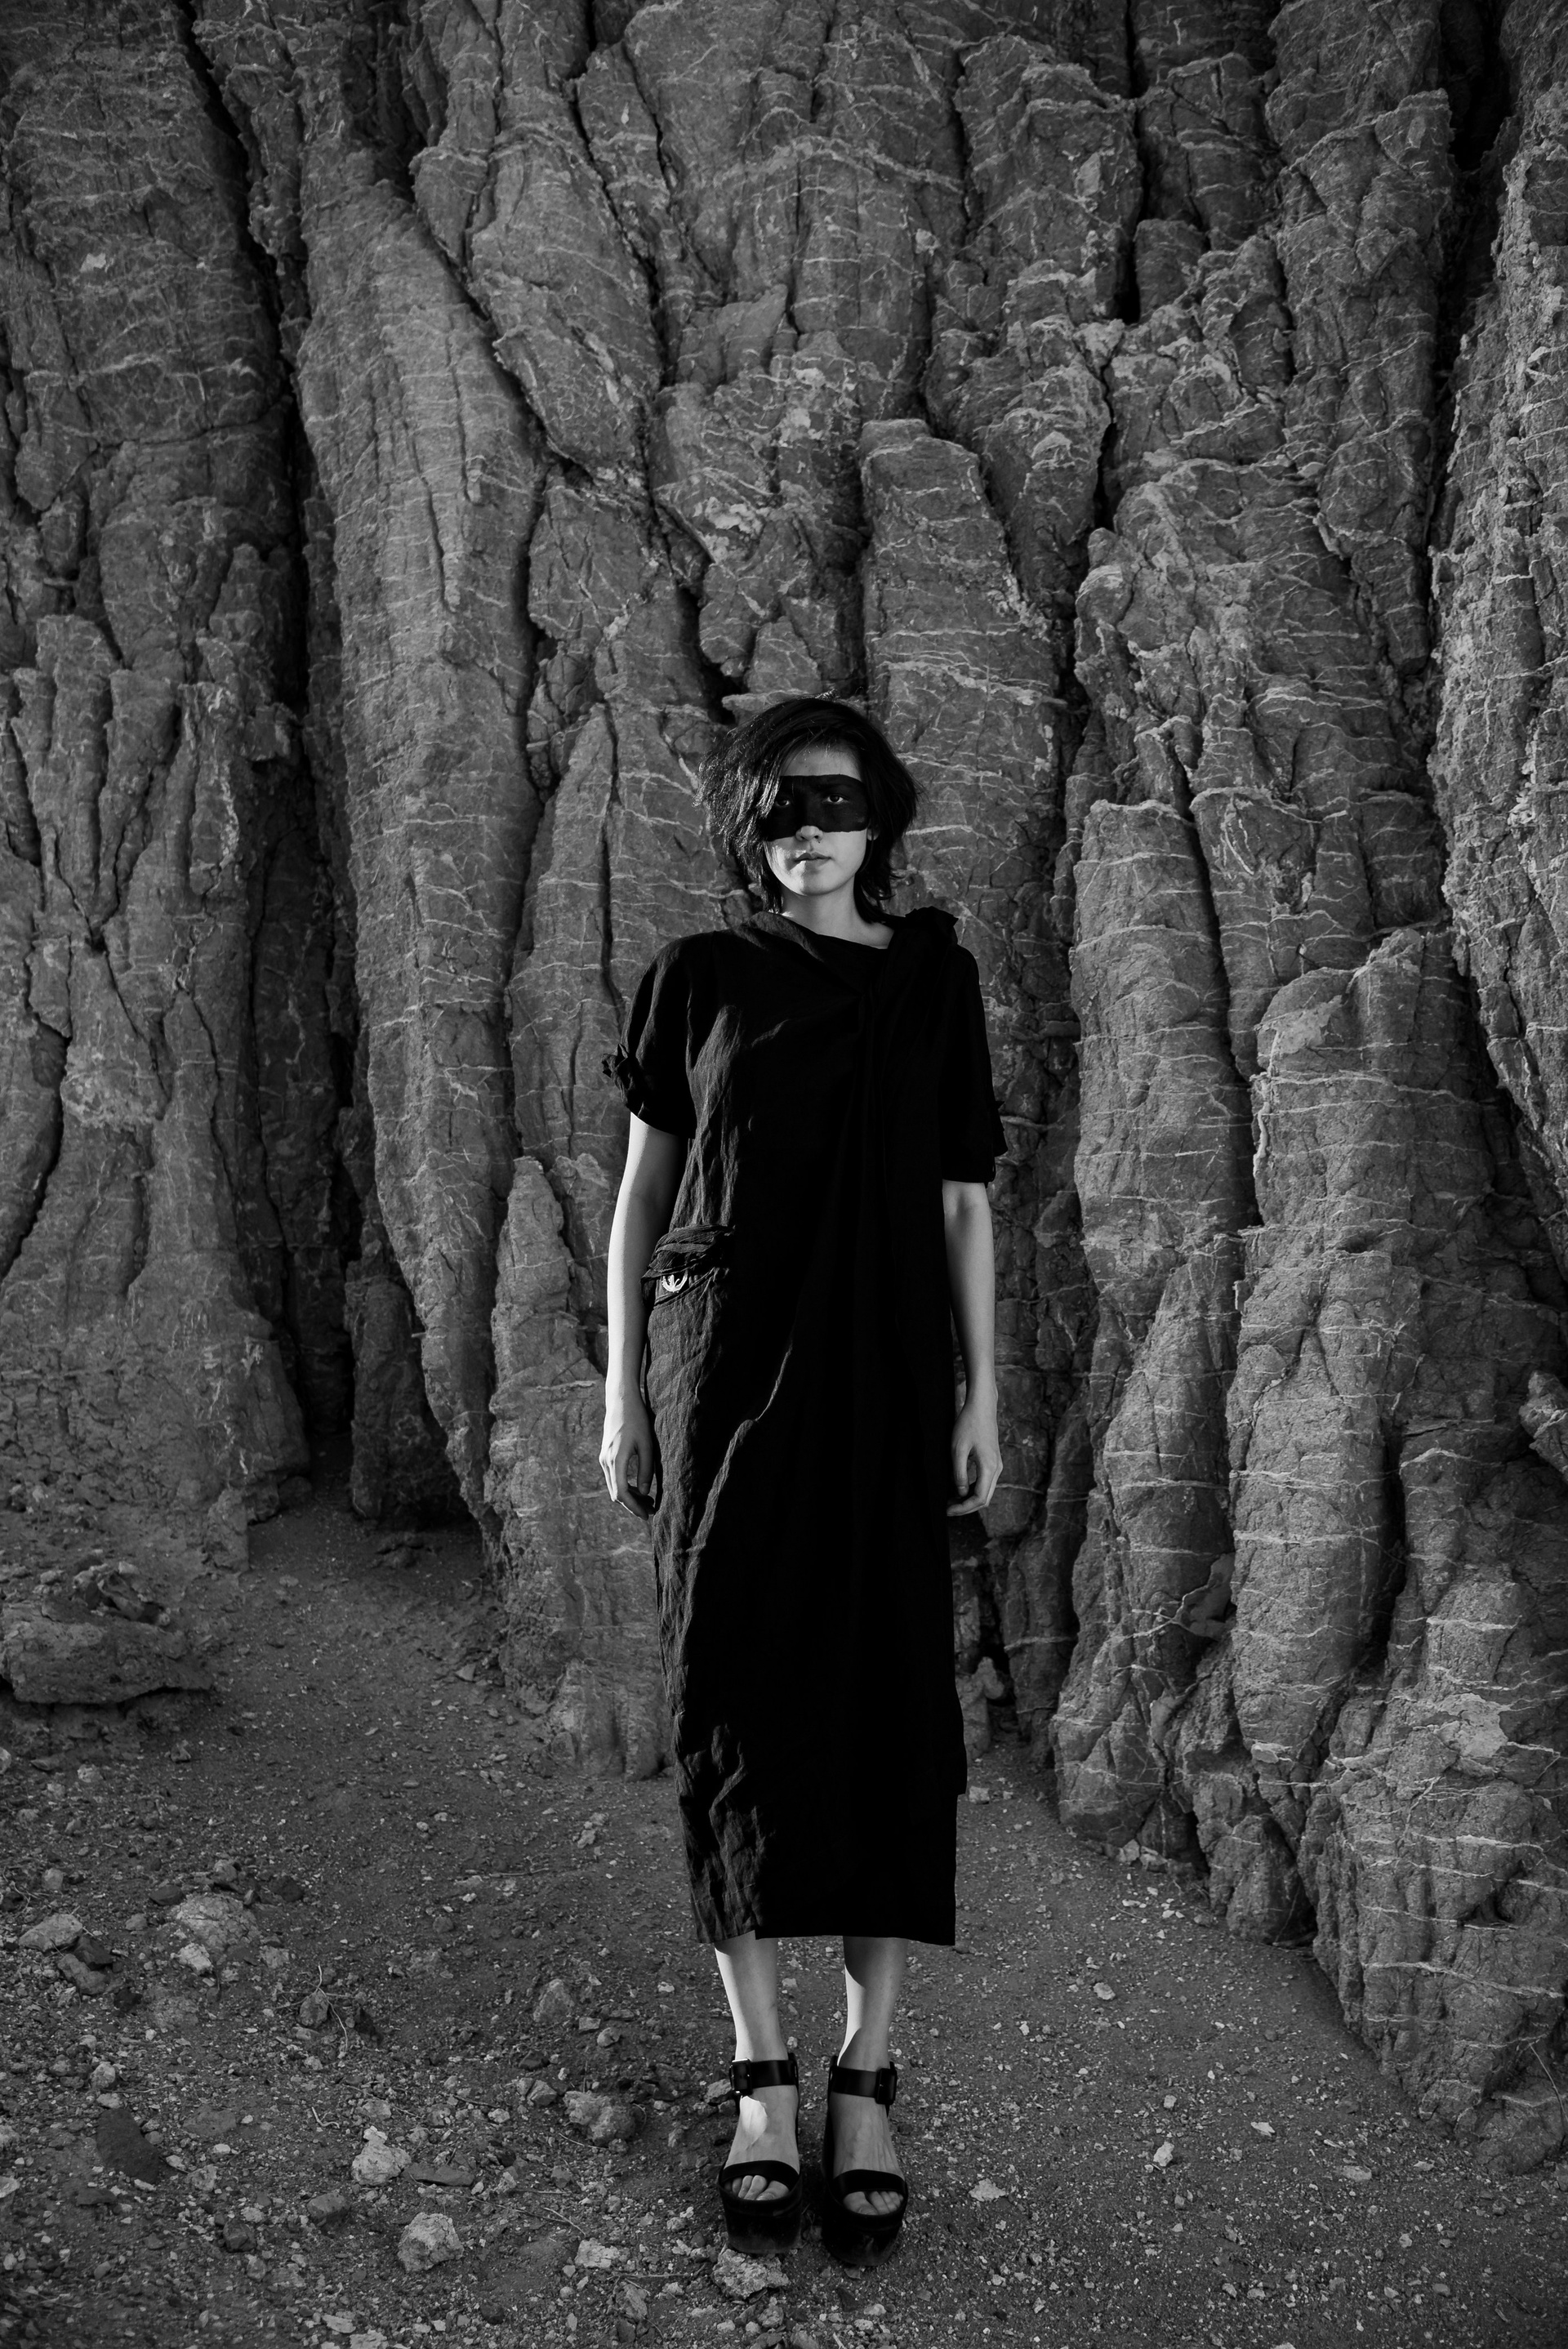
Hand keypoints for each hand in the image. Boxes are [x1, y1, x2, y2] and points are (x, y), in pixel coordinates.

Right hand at [600, 1391, 658, 1519]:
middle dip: (633, 1505)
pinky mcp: (606, 1455)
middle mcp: (605, 1461)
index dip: (634, 1507)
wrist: (620, 1401)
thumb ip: (646, 1470)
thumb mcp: (646, 1445)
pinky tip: (641, 1489)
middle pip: (616, 1493)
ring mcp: (604, 1458)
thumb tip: (646, 1493)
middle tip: (652, 1511)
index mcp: (615, 1459)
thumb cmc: (637, 1420)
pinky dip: (626, 1487)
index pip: (622, 1493)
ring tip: (649, 1502)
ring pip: (615, 1487)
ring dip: (630, 1496)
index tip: (647, 1515)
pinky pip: (614, 1478)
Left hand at [947, 1386, 1000, 1516]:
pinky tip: (958, 1488)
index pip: (978, 1499)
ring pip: (985, 1492)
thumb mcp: (957, 1449)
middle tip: (947, 1508)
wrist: (981, 1406)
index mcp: (989, 1467)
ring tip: (950, 1500)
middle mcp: (997, 1469)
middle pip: (984, 1499)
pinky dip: (972, 1489)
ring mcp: (996, 1465)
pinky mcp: (993, 1461)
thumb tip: (960, 1493)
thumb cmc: (968, 1424)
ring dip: (968, 1499)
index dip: (962, 1508)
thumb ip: (958, 1473)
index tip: (946, 1510)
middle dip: (965, 1507)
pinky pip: (984, 1482)